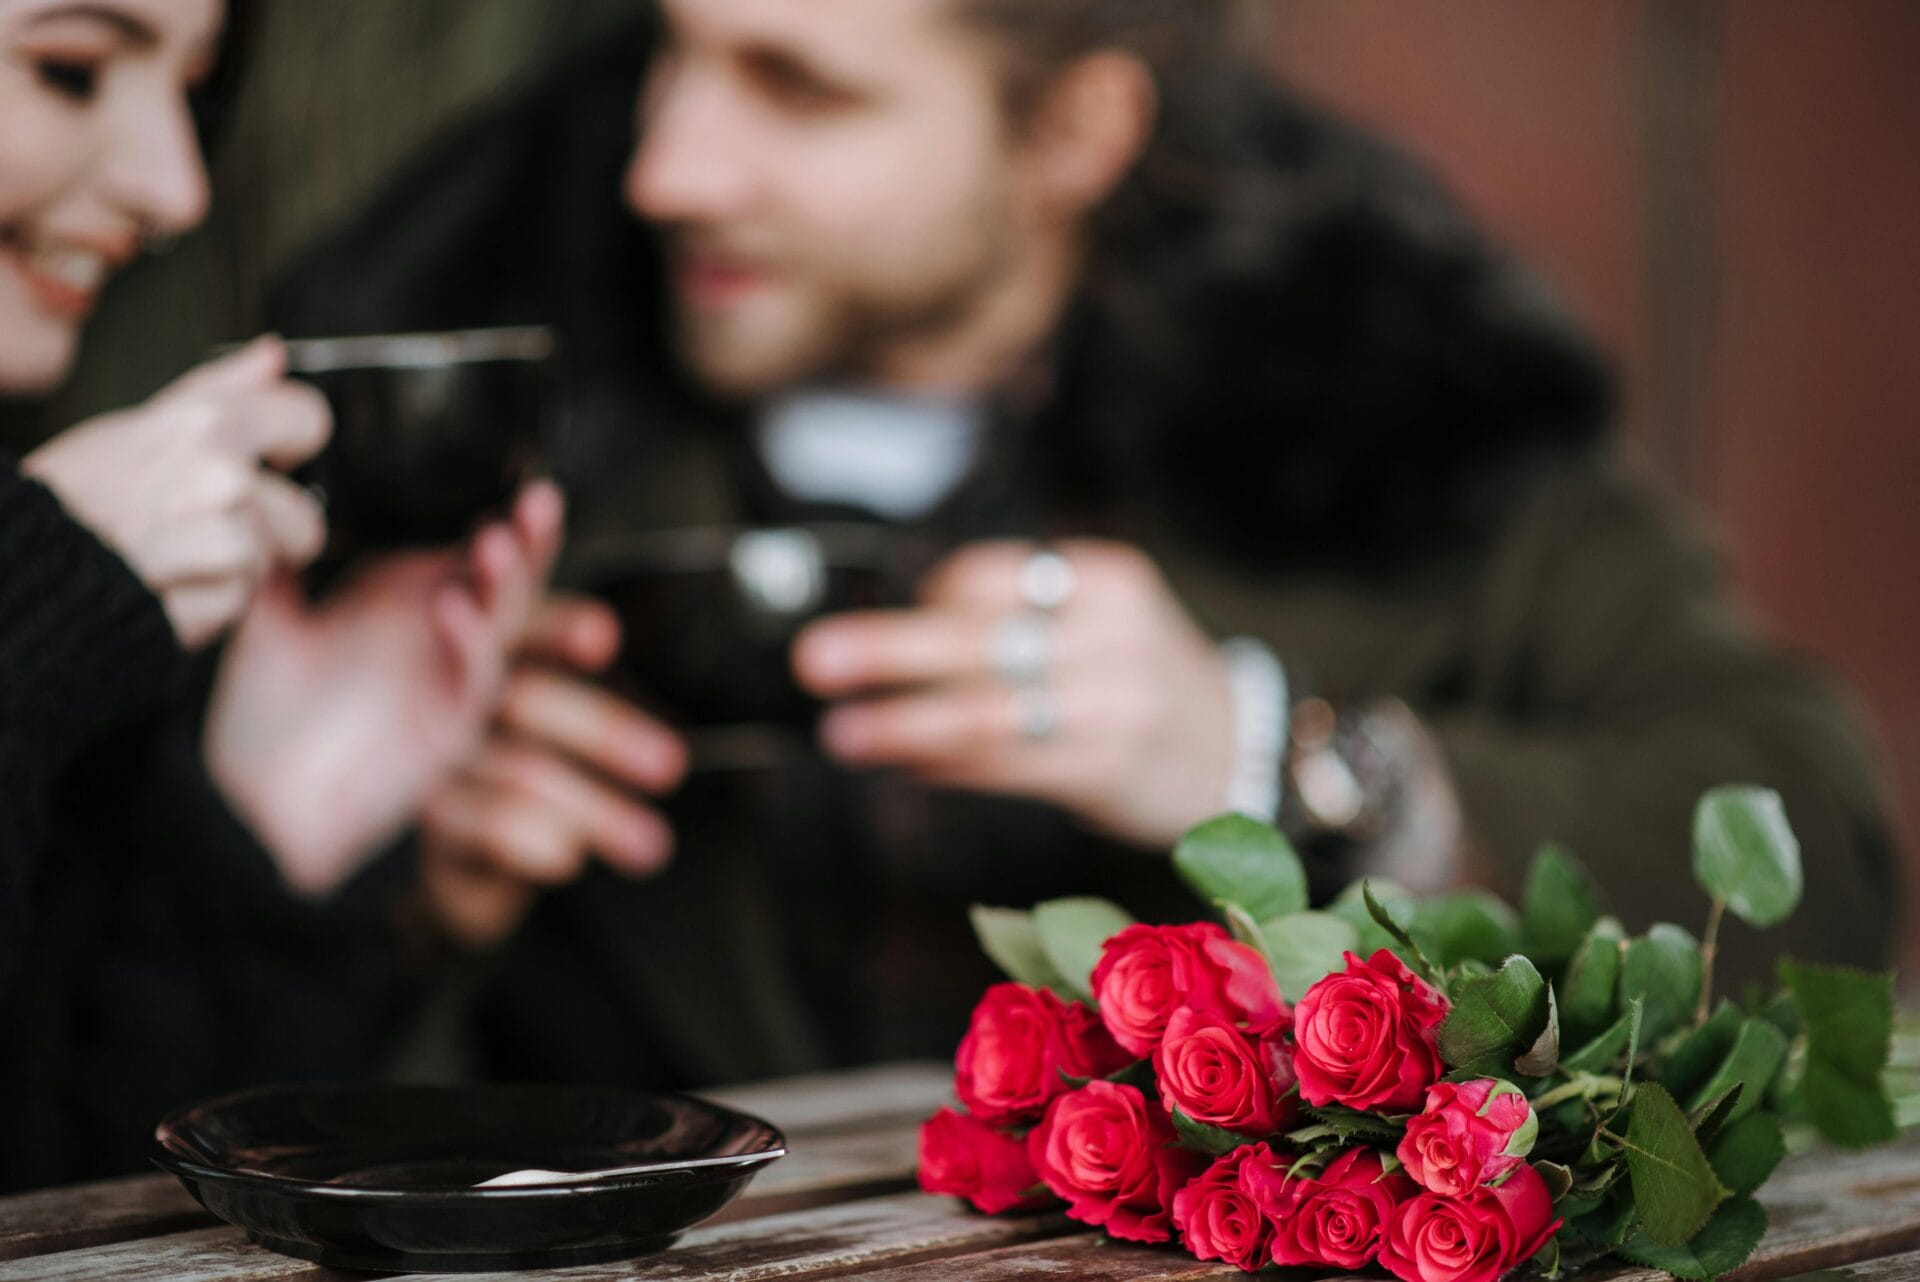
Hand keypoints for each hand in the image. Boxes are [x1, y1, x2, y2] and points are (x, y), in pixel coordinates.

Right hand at [23, 336, 328, 647]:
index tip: (275, 458)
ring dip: (228, 570)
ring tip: (172, 557)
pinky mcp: (217, 598)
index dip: (291, 444)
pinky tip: (166, 586)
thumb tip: (271, 356)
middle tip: (199, 530)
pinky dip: (207, 605)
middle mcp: (222, 476)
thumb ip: (217, 390)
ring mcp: (223, 539)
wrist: (23, 567)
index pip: (306, 418)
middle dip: (264, 533)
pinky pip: (241, 603)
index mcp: (207, 426)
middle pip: (301, 515)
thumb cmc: (68, 500)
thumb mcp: (132, 426)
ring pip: (267, 561)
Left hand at [204, 482, 565, 897]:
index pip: (466, 545)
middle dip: (531, 537)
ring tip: (500, 540)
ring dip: (508, 581)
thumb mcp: (264, 622)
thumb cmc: (262, 720)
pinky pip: (474, 679)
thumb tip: (264, 496)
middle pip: (507, 576)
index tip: (511, 472)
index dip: (495, 510)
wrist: (250, 805)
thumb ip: (276, 563)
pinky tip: (453, 606)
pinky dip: (469, 640)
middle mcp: (441, 636)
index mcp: (408, 602)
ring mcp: (450, 681)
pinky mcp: (451, 730)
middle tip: (540, 500)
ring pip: (503, 621)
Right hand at [415, 595, 687, 949]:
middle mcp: (458, 699)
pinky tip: (568, 857)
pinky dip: (540, 842)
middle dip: (606, 732)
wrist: (475, 861)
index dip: (558, 628)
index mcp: (498, 656)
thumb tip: (618, 651)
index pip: (526, 628)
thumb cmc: (529, 769)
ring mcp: (438, 758)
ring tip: (650, 845)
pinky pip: (492, 826)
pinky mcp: (439, 819)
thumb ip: (587, 674)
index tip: (602, 638)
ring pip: (524, 772)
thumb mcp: (568, 723)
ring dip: (599, 811)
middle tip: (670, 766)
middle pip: (527, 699)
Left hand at [793, 540, 1235, 849]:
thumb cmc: (1143, 683)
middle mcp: (1113, 634)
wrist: (1241, 752)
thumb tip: (893, 644)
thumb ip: (1018, 624)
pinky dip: (946, 765)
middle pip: (978, 638)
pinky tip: (904, 765)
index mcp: (1107, 579)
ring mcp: (1115, 702)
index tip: (897, 620)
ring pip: (984, 709)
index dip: (928, 602)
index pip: (991, 578)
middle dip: (887, 650)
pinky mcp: (1107, 765)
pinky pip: (1006, 763)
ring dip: (902, 724)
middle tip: (816, 659)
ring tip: (842, 733)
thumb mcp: (1103, 626)